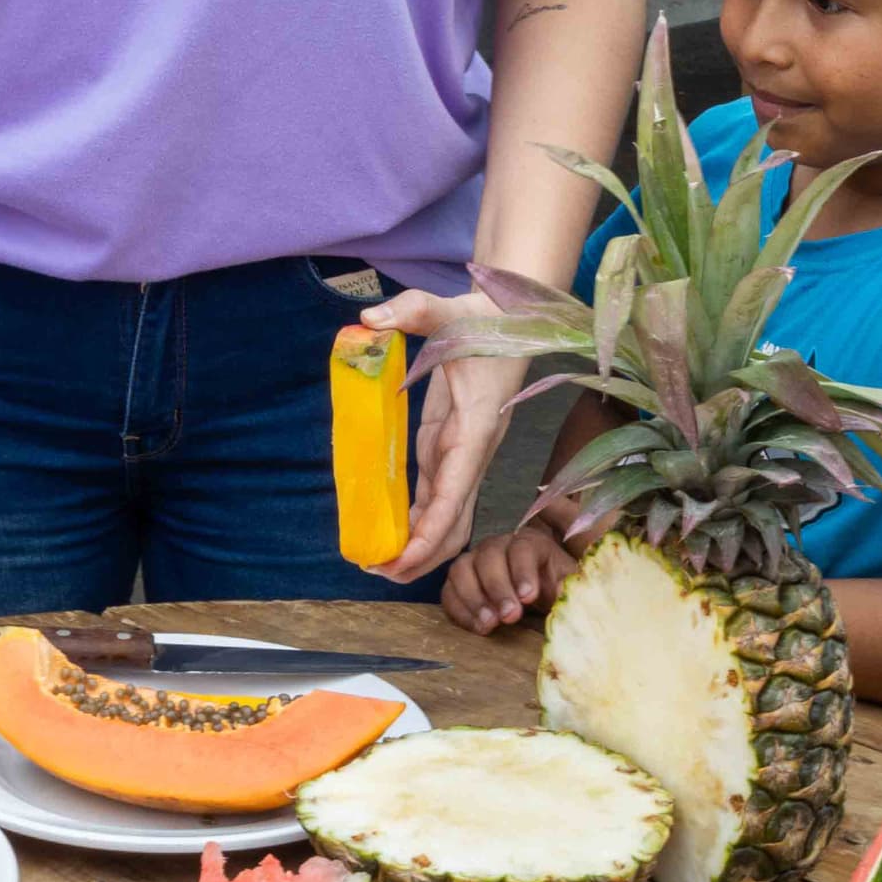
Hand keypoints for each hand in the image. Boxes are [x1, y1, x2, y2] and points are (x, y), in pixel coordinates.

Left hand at [356, 288, 529, 583]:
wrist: (512, 318)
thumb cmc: (485, 319)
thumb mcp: (449, 310)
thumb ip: (412, 310)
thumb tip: (369, 318)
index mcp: (477, 427)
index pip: (456, 492)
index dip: (431, 532)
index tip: (402, 559)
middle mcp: (474, 450)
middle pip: (456, 520)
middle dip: (423, 554)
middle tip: (377, 572)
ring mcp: (463, 452)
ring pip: (448, 514)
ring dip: (420, 544)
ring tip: (380, 565)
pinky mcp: (450, 446)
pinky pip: (437, 494)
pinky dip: (417, 520)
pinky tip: (392, 535)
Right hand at [442, 524, 580, 633]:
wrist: (536, 599)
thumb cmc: (552, 588)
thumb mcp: (566, 585)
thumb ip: (566, 586)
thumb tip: (560, 591)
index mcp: (530, 543)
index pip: (522, 549)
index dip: (523, 572)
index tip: (528, 598)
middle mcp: (498, 547)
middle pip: (489, 557)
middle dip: (498, 588)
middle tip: (509, 617)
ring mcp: (474, 562)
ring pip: (462, 570)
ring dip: (474, 598)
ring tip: (489, 624)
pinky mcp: (458, 583)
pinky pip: (448, 591)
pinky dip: (459, 610)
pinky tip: (476, 628)